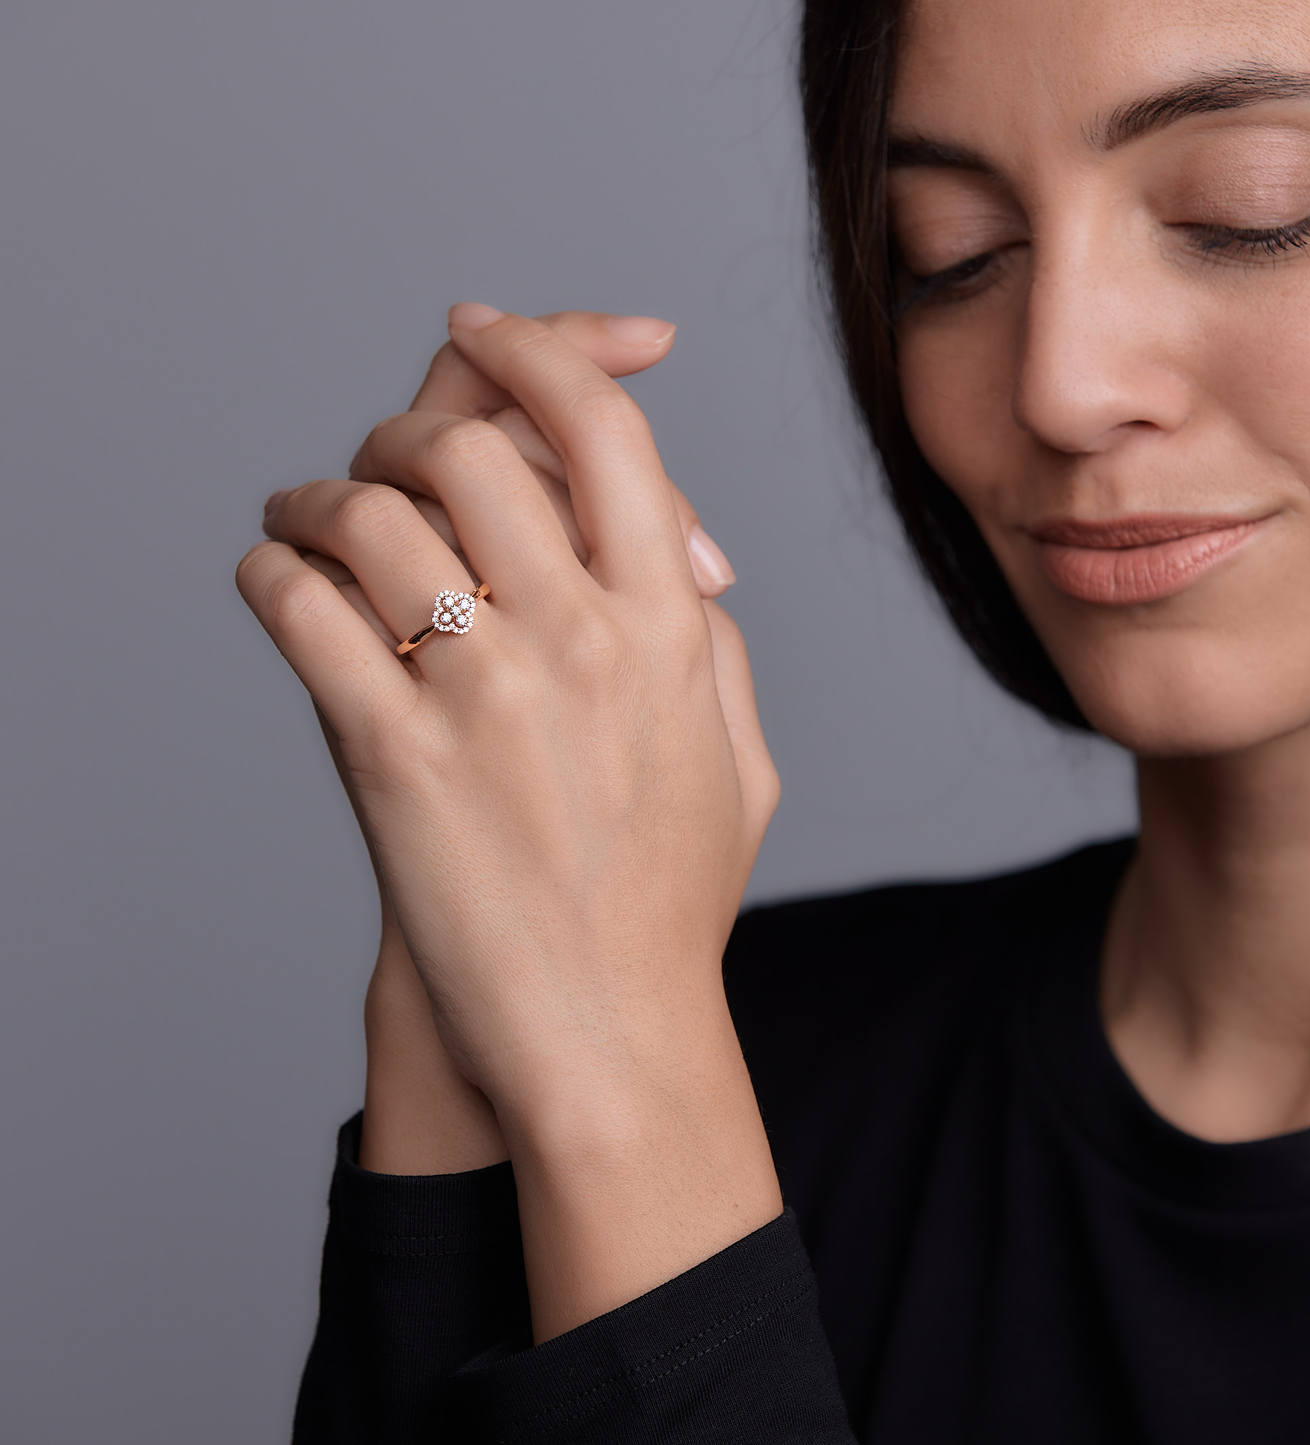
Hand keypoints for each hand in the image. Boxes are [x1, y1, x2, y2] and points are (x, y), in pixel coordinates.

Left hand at [316, 312, 739, 1176]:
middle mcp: (586, 639)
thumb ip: (715, 648)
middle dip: (408, 425)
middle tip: (382, 458)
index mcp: (676, 627)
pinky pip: (302, 607)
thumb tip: (682, 561)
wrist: (609, 1034)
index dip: (541, 349)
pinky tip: (276, 581)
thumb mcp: (740, 763)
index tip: (482, 329)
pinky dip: (270, 570)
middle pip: (472, 443)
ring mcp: (488, 695)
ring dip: (320, 492)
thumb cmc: (673, 904)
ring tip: (304, 515)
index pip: (606, 428)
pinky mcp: (395, 759)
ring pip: (373, 508)